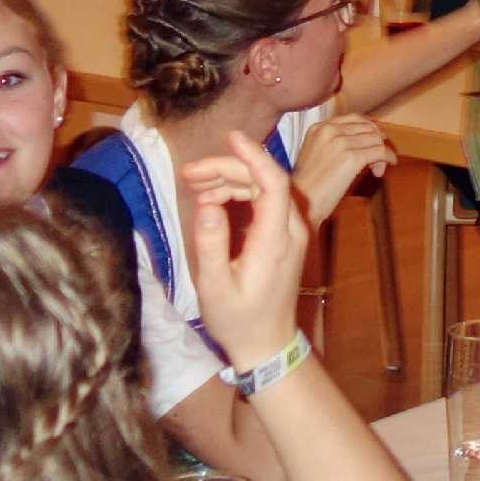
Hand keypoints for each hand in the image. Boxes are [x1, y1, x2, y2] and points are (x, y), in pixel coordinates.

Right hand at [182, 130, 310, 363]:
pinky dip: (238, 195)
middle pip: (266, 181)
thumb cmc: (238, 319)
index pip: (273, 183)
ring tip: (193, 185)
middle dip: (228, 168)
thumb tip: (207, 204)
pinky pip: (265, 203)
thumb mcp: (213, 287)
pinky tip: (211, 200)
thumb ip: (210, 244)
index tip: (230, 137)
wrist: (267, 343)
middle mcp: (290, 230)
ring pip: (264, 189)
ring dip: (230, 181)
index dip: (254, 156)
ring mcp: (291, 233)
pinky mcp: (284, 237)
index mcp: (276, 240)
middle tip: (188, 172)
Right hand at [289, 114, 394, 225]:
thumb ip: (334, 141)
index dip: (370, 129)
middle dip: (376, 143)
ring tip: (374, 170)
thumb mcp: (316, 153)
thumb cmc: (308, 184)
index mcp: (319, 127)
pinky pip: (380, 152)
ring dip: (380, 154)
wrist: (300, 202)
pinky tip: (381, 171)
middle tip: (375, 160)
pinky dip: (387, 159)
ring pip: (376, 140)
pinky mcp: (351, 157)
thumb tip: (366, 138)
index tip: (375, 141)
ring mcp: (340, 142)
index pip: (354, 119)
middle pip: (368, 129)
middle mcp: (329, 130)